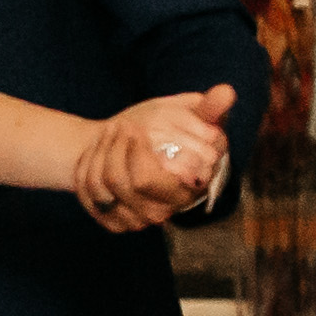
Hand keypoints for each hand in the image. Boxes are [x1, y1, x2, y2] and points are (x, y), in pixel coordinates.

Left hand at [74, 86, 236, 228]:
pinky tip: (99, 153)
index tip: (137, 126)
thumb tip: (227, 92)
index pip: (150, 177)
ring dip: (102, 151)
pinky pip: (91, 197)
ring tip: (110, 132)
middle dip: (116, 148)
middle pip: (126, 182)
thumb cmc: (169, 130)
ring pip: (105, 186)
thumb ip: (210, 108)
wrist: (132, 148)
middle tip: (121, 126)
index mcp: (191, 188)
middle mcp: (166, 210)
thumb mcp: (190, 114)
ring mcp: (140, 220)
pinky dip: (89, 168)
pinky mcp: (117, 223)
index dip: (137, 150)